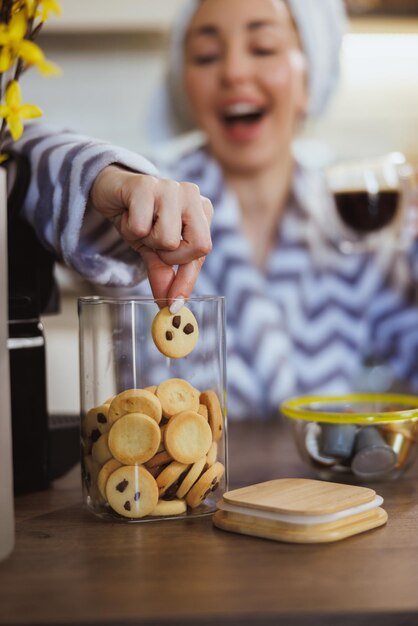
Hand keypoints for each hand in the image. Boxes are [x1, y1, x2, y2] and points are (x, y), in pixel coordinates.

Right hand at [89, 165, 212, 306]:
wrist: (111, 190)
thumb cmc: (140, 217)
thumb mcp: (155, 250)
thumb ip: (166, 275)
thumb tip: (170, 306)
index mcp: (202, 210)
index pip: (203, 251)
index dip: (187, 279)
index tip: (174, 303)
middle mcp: (193, 195)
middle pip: (198, 246)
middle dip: (170, 256)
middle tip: (154, 246)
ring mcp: (171, 186)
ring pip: (168, 239)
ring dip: (146, 240)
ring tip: (140, 225)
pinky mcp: (145, 184)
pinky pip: (140, 227)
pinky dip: (129, 228)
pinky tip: (127, 214)